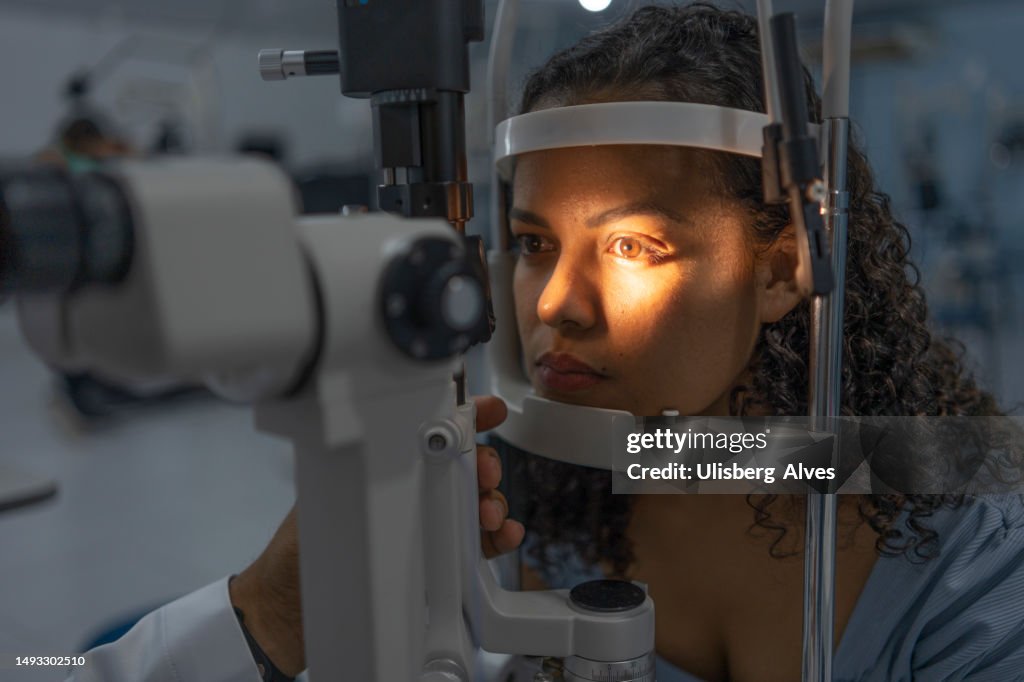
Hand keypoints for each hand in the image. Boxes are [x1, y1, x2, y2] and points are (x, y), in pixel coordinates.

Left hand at [230, 395, 524, 674]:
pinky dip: (498, 537)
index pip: (428, 437)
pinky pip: (478, 546)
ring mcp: (426, 530)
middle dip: (485, 467)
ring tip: (490, 515)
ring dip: (493, 505)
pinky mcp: (438, 564)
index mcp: (384, 474)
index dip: (463, 420)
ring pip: (476, 506)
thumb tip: (384, 444)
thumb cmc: (295, 560)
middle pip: (463, 471)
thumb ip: (355, 477)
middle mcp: (409, 498)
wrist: (290, 614)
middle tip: (485, 474)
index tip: (487, 412)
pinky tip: (504, 535)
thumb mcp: (318, 504)